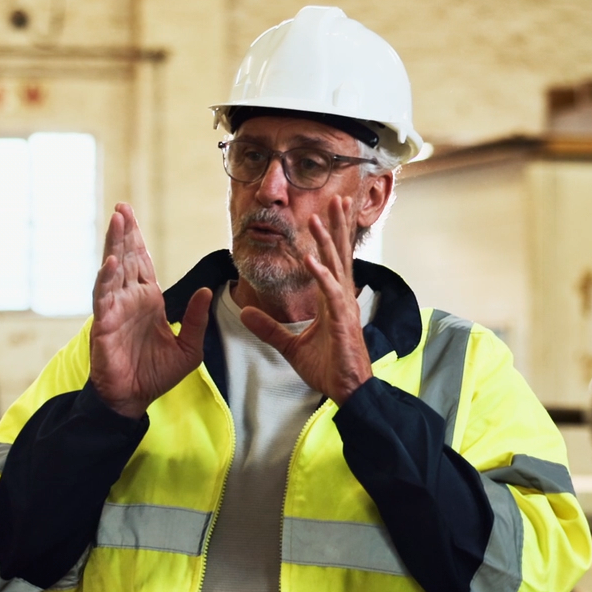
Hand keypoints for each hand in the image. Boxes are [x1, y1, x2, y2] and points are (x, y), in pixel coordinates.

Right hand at [89, 203, 213, 417]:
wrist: (134, 399)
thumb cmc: (157, 375)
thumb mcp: (189, 347)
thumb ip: (195, 319)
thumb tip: (204, 291)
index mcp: (148, 301)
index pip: (141, 263)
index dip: (137, 239)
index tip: (131, 215)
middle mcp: (129, 300)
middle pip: (126, 258)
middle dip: (124, 232)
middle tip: (122, 207)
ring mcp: (114, 310)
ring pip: (113, 270)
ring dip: (114, 245)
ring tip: (116, 221)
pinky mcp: (104, 324)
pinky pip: (104, 297)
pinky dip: (106, 279)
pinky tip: (110, 262)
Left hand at [239, 196, 372, 402]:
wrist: (346, 392)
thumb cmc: (328, 368)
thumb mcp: (290, 346)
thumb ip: (269, 328)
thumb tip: (245, 313)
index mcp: (333, 301)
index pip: (331, 262)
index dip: (329, 238)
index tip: (325, 213)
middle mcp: (342, 299)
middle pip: (338, 255)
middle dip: (336, 227)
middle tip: (337, 199)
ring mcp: (344, 308)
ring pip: (335, 266)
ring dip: (326, 242)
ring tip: (317, 218)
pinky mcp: (343, 322)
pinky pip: (330, 293)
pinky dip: (321, 275)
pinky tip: (311, 259)